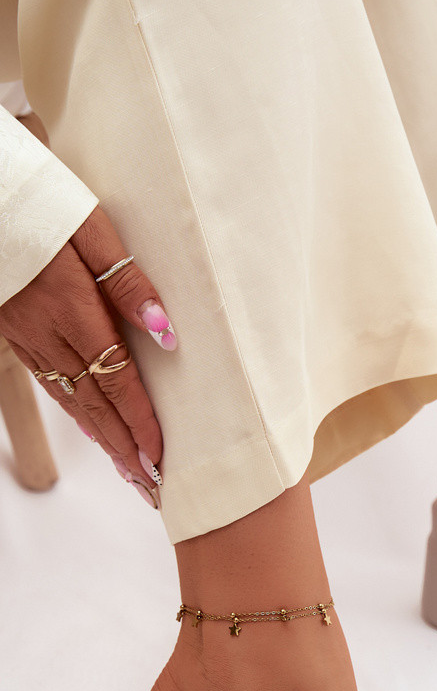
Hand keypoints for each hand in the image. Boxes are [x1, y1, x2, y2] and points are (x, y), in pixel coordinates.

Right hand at [0, 204, 175, 501]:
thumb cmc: (38, 202)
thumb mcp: (91, 229)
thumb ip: (128, 282)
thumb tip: (166, 331)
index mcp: (74, 311)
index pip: (117, 381)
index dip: (140, 423)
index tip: (161, 457)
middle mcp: (50, 335)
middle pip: (96, 406)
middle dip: (127, 450)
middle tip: (153, 487)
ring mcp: (29, 339)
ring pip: (73, 401)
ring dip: (106, 441)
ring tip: (131, 472)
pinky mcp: (17, 335)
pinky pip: (52, 384)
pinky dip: (78, 414)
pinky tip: (94, 431)